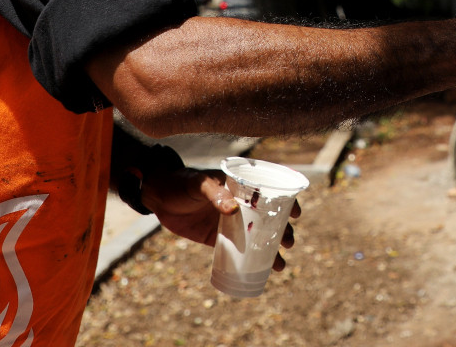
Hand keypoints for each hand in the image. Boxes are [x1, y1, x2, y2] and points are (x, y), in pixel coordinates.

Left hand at [137, 167, 299, 270]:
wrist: (160, 196)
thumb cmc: (183, 182)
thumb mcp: (201, 184)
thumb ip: (216, 194)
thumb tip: (233, 211)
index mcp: (241, 186)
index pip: (271, 191)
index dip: (287, 202)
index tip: (295, 213)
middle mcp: (241, 204)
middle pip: (269, 218)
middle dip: (282, 231)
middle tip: (287, 242)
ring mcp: (231, 222)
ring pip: (258, 236)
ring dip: (271, 250)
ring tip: (280, 265)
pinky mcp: (219, 238)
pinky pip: (239, 250)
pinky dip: (251, 261)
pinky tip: (261, 272)